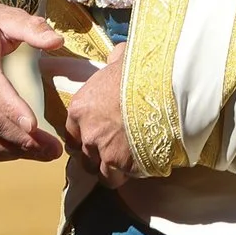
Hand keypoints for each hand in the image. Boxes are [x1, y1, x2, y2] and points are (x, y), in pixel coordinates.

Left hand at [56, 45, 133, 185]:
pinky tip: (142, 165)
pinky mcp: (125, 167)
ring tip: (127, 165)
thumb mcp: (120, 61)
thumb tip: (116, 56)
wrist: (163, 90)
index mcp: (80, 109)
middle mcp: (88, 135)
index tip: (95, 136)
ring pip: (101, 173)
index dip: (84, 137)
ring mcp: (105, 153)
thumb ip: (113, 62)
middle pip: (85, 156)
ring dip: (112, 171)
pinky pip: (123, 178)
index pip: (72, 133)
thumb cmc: (141, 72)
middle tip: (113, 151)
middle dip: (97, 156)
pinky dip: (130, 175)